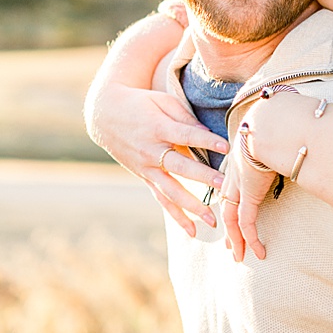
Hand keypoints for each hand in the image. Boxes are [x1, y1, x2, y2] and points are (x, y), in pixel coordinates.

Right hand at [90, 85, 227, 235]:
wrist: (106, 115)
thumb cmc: (141, 103)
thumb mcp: (163, 101)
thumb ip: (185, 118)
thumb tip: (208, 134)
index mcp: (158, 128)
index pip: (186, 135)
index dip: (206, 141)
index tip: (226, 147)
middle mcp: (151, 151)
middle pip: (180, 167)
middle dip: (204, 177)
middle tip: (225, 186)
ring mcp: (147, 168)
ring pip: (171, 191)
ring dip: (193, 206)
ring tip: (212, 219)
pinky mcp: (145, 177)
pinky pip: (162, 199)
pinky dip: (177, 216)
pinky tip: (193, 230)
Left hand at [219, 117, 282, 262]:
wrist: (271, 122)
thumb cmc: (280, 122)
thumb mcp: (280, 135)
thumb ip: (288, 141)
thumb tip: (307, 139)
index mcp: (240, 159)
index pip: (233, 186)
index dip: (233, 202)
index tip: (235, 215)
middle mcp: (235, 173)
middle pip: (227, 205)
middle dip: (229, 227)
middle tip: (231, 245)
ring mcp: (239, 184)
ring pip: (232, 219)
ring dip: (236, 239)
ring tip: (240, 256)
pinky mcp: (248, 194)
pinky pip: (246, 223)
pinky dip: (251, 239)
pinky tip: (258, 252)